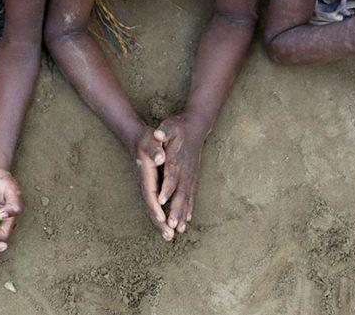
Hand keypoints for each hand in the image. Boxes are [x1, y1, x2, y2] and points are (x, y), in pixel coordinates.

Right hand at [132, 127, 172, 239]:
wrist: (136, 138)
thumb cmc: (145, 139)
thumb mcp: (150, 141)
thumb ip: (154, 149)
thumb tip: (160, 157)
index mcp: (146, 176)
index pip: (151, 196)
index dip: (157, 210)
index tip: (164, 222)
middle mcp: (146, 184)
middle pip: (151, 207)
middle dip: (159, 223)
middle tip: (169, 237)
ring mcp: (148, 186)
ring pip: (153, 208)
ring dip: (160, 223)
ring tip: (169, 236)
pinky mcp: (151, 186)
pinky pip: (156, 204)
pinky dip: (161, 215)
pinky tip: (168, 223)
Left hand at [153, 113, 206, 237]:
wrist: (196, 127)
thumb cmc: (179, 127)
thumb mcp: (170, 126)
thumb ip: (164, 131)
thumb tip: (158, 134)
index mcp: (177, 159)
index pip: (172, 176)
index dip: (167, 188)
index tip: (161, 201)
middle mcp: (186, 171)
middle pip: (181, 193)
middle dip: (176, 209)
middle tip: (171, 225)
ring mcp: (191, 175)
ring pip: (187, 198)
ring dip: (182, 214)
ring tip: (179, 230)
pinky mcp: (192, 178)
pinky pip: (191, 196)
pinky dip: (189, 209)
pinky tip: (187, 220)